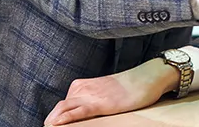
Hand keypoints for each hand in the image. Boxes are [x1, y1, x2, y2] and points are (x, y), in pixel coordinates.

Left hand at [44, 58, 177, 124]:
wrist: (148, 76)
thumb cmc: (130, 86)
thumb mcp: (105, 91)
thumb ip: (91, 98)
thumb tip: (82, 112)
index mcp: (81, 86)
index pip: (62, 104)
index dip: (54, 117)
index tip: (50, 125)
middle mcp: (82, 89)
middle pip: (58, 108)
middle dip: (50, 121)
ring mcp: (90, 96)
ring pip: (63, 110)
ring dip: (53, 121)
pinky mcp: (100, 104)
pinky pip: (77, 112)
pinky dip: (66, 119)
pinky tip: (56, 124)